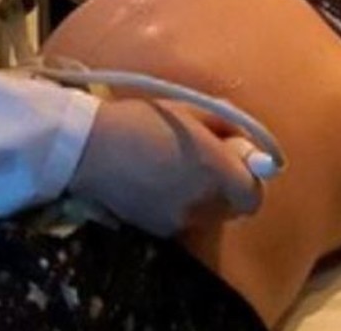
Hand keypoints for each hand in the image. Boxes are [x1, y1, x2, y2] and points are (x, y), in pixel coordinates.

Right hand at [68, 98, 263, 236]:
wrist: (86, 148)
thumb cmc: (139, 120)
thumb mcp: (188, 110)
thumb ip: (225, 125)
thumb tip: (244, 138)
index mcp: (215, 170)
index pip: (254, 195)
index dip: (250, 181)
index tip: (236, 163)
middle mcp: (202, 202)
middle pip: (232, 208)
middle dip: (226, 188)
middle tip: (204, 163)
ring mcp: (178, 220)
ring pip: (206, 215)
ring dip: (202, 198)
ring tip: (174, 171)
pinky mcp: (156, 229)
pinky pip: (181, 219)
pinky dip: (177, 205)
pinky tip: (154, 183)